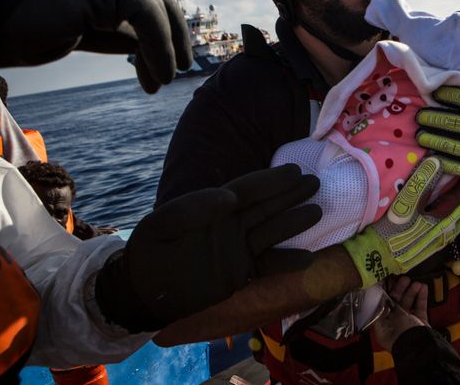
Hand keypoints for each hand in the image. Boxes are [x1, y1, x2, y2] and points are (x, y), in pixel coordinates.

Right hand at [0, 0, 204, 92]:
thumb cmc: (24, 32)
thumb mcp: (81, 32)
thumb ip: (114, 31)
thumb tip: (146, 45)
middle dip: (176, 30)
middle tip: (182, 65)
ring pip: (155, 4)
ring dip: (168, 46)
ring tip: (167, 77)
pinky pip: (146, 15)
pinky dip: (158, 47)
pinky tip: (157, 73)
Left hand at [94, 164, 320, 332]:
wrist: (141, 289)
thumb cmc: (150, 249)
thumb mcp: (163, 224)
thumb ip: (194, 207)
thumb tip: (230, 197)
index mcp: (213, 208)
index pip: (246, 190)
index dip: (269, 180)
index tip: (293, 170)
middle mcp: (230, 226)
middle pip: (266, 206)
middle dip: (290, 194)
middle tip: (315, 182)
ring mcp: (237, 249)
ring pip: (272, 232)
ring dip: (294, 223)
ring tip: (317, 212)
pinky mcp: (239, 273)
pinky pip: (269, 266)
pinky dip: (288, 263)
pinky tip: (309, 258)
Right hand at [342, 157, 459, 287]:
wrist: (377, 258)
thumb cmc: (390, 230)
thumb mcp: (404, 205)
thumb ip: (421, 183)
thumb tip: (437, 161)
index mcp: (444, 220)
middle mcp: (447, 231)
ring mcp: (441, 239)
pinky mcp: (434, 244)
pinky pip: (453, 224)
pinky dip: (457, 212)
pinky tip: (452, 208)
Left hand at [373, 277, 428, 350]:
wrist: (421, 348)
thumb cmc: (402, 336)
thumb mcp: (393, 320)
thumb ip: (389, 307)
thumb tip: (383, 295)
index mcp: (383, 327)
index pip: (382, 306)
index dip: (385, 293)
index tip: (388, 281)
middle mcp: (394, 324)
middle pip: (396, 303)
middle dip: (400, 290)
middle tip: (404, 279)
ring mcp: (408, 323)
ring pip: (408, 304)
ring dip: (412, 292)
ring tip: (417, 283)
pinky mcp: (420, 323)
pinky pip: (419, 308)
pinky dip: (421, 298)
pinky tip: (423, 287)